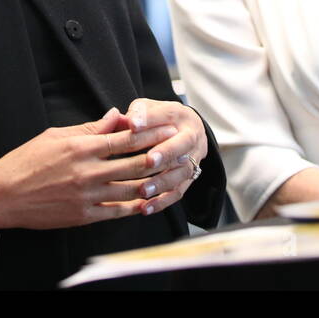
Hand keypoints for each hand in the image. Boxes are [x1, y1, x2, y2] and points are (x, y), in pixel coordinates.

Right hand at [0, 108, 178, 236]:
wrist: (2, 195)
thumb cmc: (26, 161)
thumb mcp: (55, 135)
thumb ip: (90, 127)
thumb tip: (116, 115)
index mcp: (82, 148)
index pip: (126, 139)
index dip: (150, 134)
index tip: (167, 129)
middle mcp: (88, 172)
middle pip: (135, 164)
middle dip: (159, 157)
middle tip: (178, 151)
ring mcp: (87, 196)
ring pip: (130, 190)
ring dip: (153, 183)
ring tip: (170, 177)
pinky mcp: (83, 216)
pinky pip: (117, 212)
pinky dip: (135, 207)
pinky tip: (147, 202)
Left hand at [121, 98, 208, 216]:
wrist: (181, 129)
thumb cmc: (156, 119)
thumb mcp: (145, 109)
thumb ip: (134, 114)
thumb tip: (124, 120)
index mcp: (179, 114)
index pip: (166, 114)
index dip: (150, 119)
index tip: (133, 125)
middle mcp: (192, 135)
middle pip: (183, 143)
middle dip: (166, 152)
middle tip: (149, 161)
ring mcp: (194, 157)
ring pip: (182, 171)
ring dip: (162, 182)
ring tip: (143, 190)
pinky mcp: (189, 178)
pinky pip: (179, 192)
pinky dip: (162, 201)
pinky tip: (145, 208)